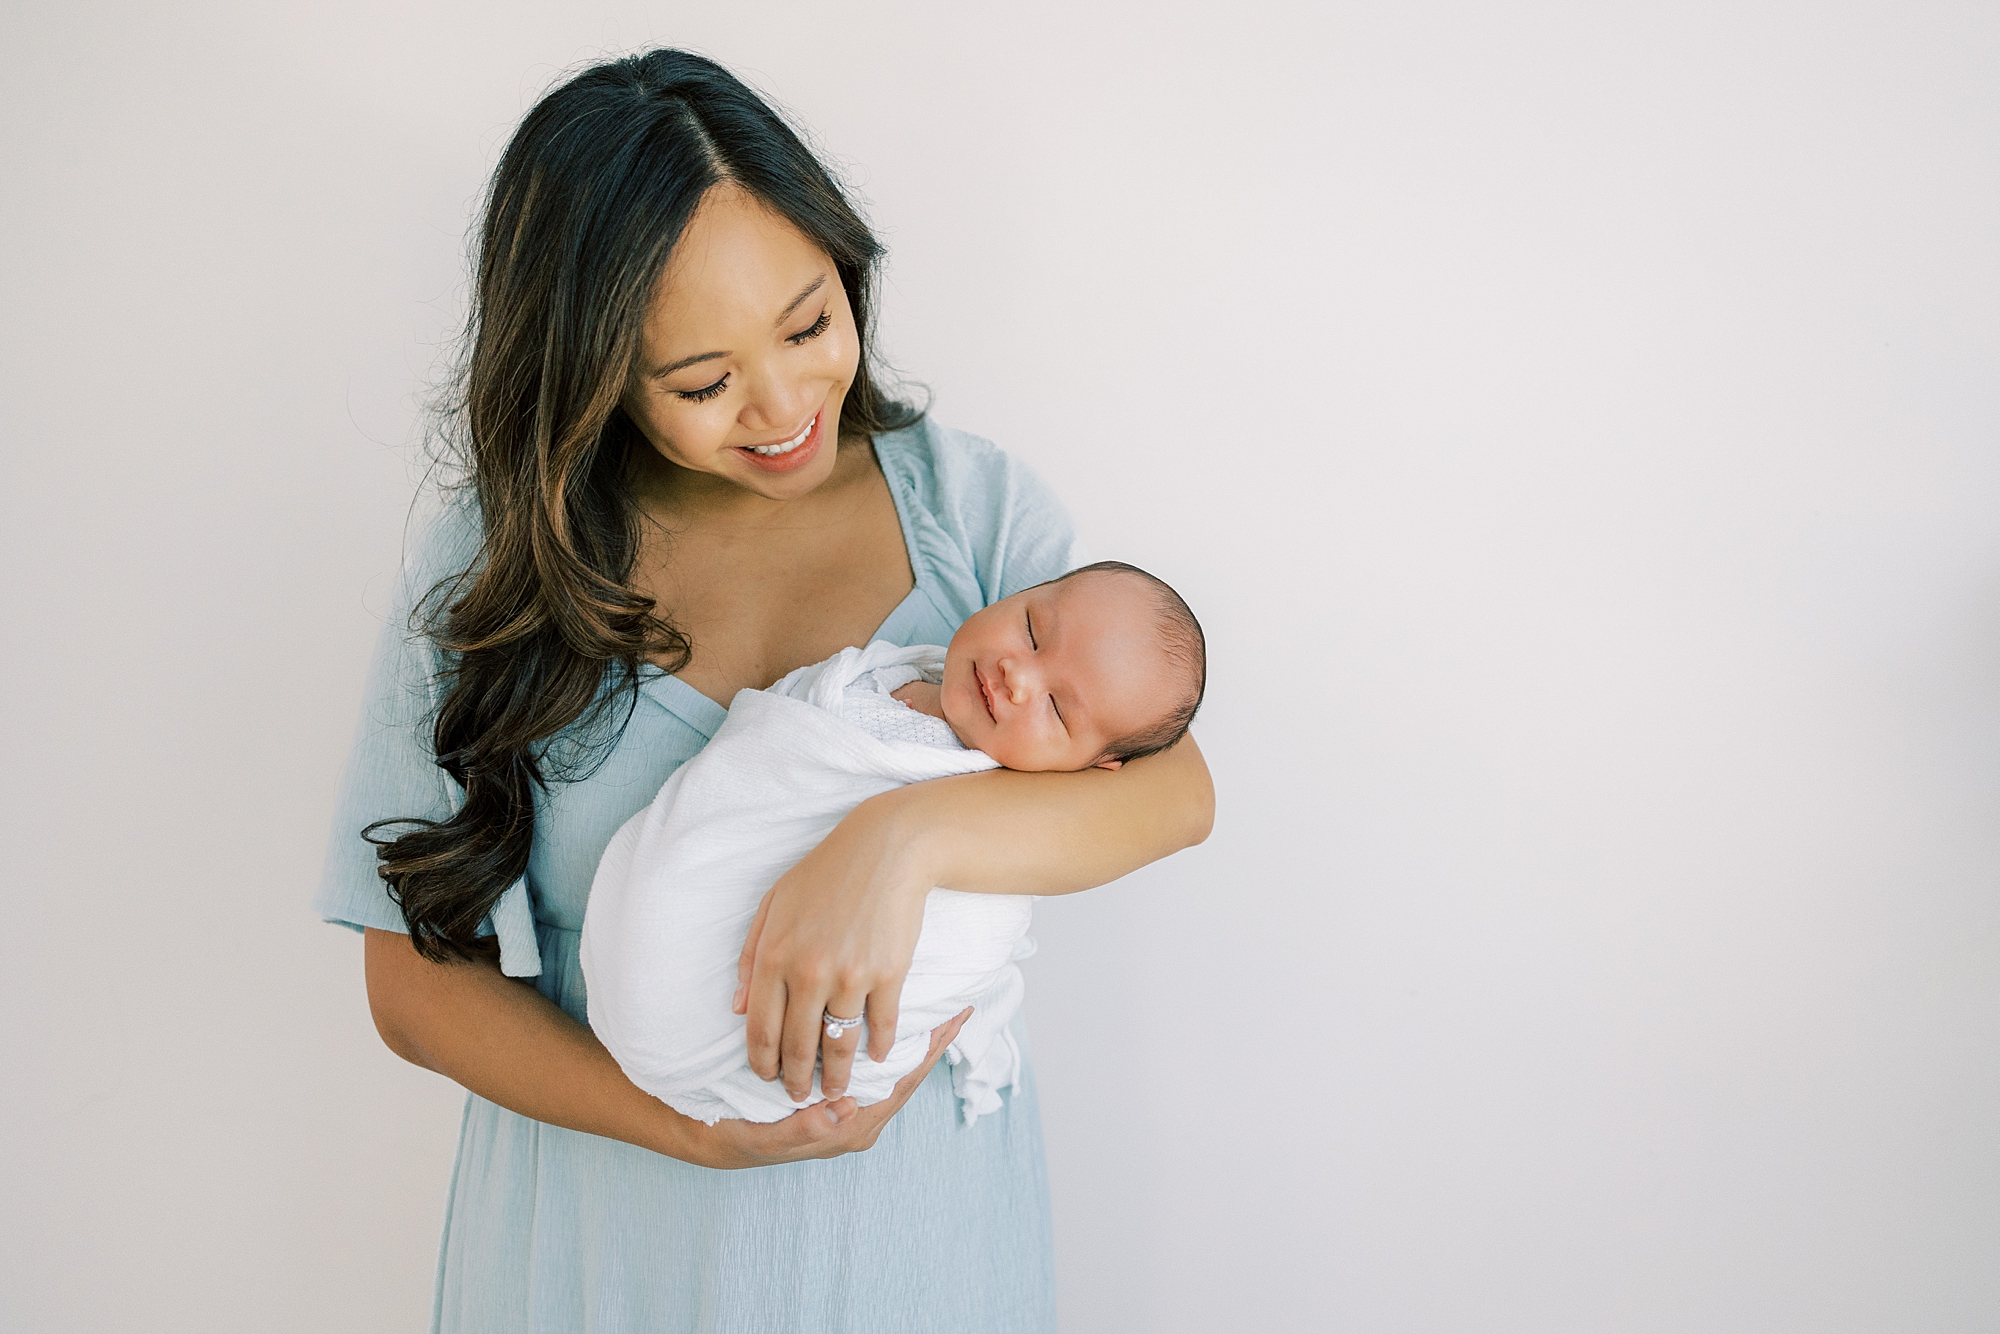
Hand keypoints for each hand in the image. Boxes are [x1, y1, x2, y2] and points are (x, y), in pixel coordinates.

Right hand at [693, 1008, 968, 1167]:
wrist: (714, 1136)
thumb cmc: (741, 1136)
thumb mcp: (766, 1137)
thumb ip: (802, 1129)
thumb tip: (843, 1110)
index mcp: (850, 1128)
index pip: (903, 1083)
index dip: (930, 1051)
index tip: (956, 1018)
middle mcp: (858, 1118)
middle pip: (907, 1072)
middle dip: (932, 1040)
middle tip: (958, 1002)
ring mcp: (851, 1105)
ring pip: (892, 1065)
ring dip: (915, 1037)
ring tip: (938, 1003)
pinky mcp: (838, 1092)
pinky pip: (871, 1061)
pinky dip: (887, 1037)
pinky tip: (894, 1014)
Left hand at [731, 790, 932, 1102]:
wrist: (887, 848)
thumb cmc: (825, 873)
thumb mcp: (774, 905)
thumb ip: (750, 957)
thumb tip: (737, 1007)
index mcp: (774, 956)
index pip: (761, 1029)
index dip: (763, 1063)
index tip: (768, 1079)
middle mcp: (808, 973)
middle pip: (798, 1047)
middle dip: (797, 1080)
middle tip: (800, 1097)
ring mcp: (851, 977)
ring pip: (839, 1045)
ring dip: (838, 1075)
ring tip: (838, 1090)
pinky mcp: (888, 975)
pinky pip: (881, 1026)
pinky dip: (879, 1047)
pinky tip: (876, 1057)